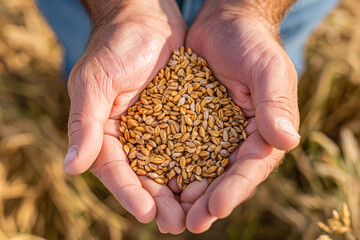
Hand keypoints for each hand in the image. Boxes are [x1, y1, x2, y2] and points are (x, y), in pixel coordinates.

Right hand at [62, 0, 186, 233]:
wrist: (147, 19)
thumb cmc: (117, 45)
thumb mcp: (96, 81)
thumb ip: (85, 123)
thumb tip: (72, 168)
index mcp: (106, 131)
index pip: (115, 170)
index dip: (129, 193)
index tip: (148, 213)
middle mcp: (131, 135)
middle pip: (144, 176)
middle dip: (160, 201)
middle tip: (178, 224)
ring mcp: (157, 129)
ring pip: (169, 167)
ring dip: (181, 191)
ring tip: (197, 212)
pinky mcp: (180, 118)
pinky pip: (189, 146)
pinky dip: (198, 164)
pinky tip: (211, 180)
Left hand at [182, 1, 299, 232]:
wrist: (224, 23)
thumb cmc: (251, 43)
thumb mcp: (267, 68)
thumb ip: (276, 102)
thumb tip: (288, 140)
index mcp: (263, 132)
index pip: (251, 168)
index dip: (235, 189)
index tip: (216, 208)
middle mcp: (238, 139)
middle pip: (223, 177)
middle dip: (206, 202)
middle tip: (187, 224)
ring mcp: (212, 134)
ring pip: (199, 170)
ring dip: (185, 194)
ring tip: (168, 215)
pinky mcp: (189, 124)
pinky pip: (178, 149)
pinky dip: (168, 168)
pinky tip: (154, 183)